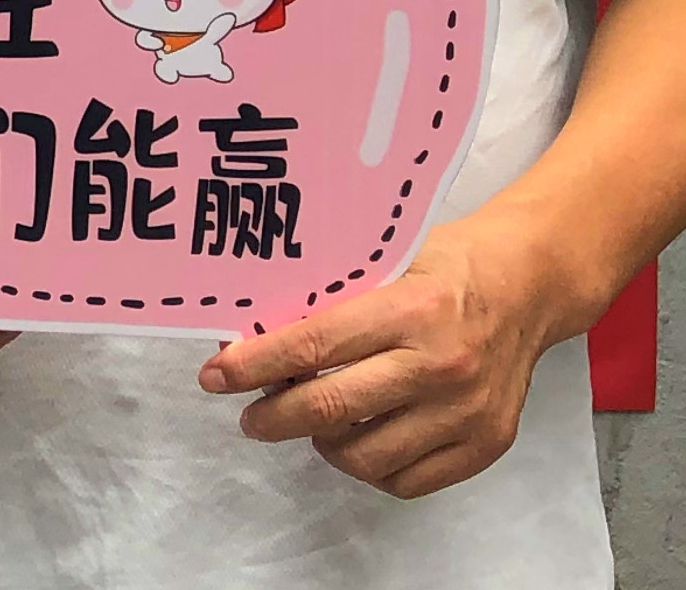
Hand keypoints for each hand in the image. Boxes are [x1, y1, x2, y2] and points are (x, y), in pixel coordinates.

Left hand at [198, 216, 563, 498]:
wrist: (529, 285)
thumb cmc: (443, 266)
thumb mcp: (383, 262)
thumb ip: (329, 303)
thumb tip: (254, 337)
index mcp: (410, 310)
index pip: (312, 347)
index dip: (253, 366)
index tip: (214, 377)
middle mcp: (441, 366)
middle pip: (331, 410)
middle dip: (273, 417)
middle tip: (250, 417)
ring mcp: (468, 412)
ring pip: (366, 457)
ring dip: (323, 445)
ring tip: (314, 423)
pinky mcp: (488, 444)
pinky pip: (409, 481)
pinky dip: (373, 468)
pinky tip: (360, 440)